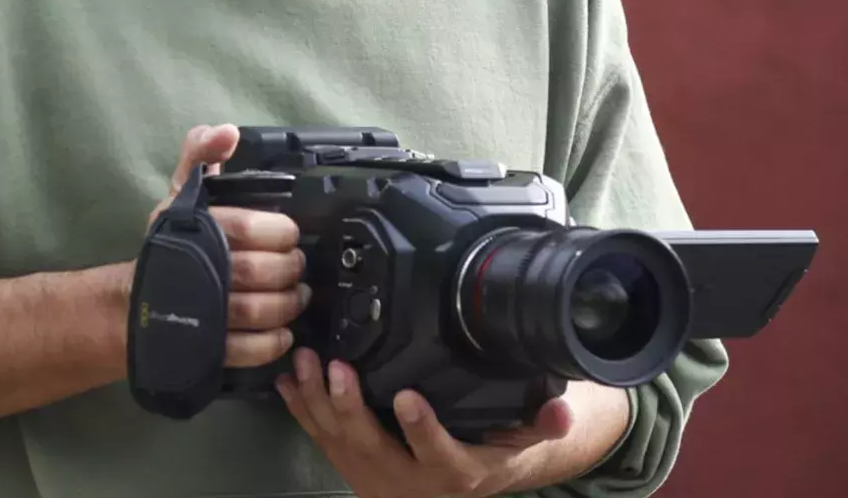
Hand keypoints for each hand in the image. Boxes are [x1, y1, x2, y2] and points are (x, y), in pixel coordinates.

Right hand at [146, 123, 308, 368]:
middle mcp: (200, 270)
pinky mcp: (208, 349)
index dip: (280, 231)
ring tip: (298, 296)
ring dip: (287, 305)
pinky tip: (283, 331)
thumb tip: (225, 131)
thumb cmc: (170, 243)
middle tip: (297, 266)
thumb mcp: (181, 192)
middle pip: (258, 271)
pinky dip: (272, 343)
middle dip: (289, 269)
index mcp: (196, 228)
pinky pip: (248, 350)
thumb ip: (200, 156)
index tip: (289, 234)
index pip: (249, 227)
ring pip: (257, 311)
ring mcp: (203, 314)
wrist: (134, 302)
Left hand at [276, 349, 582, 497]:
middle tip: (338, 367)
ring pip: (337, 442)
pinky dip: (300, 410)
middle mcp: (408, 480)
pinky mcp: (351, 464)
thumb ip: (540, 425)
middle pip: (371, 447)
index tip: (407, 397)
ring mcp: (374, 474)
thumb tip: (561, 411)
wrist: (461, 487)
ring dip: (316, 402)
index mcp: (453, 474)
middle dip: (349, 407)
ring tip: (306, 363)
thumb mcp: (522, 444)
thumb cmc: (493, 453)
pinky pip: (320, 439)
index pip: (437, 455)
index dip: (422, 429)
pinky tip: (287, 381)